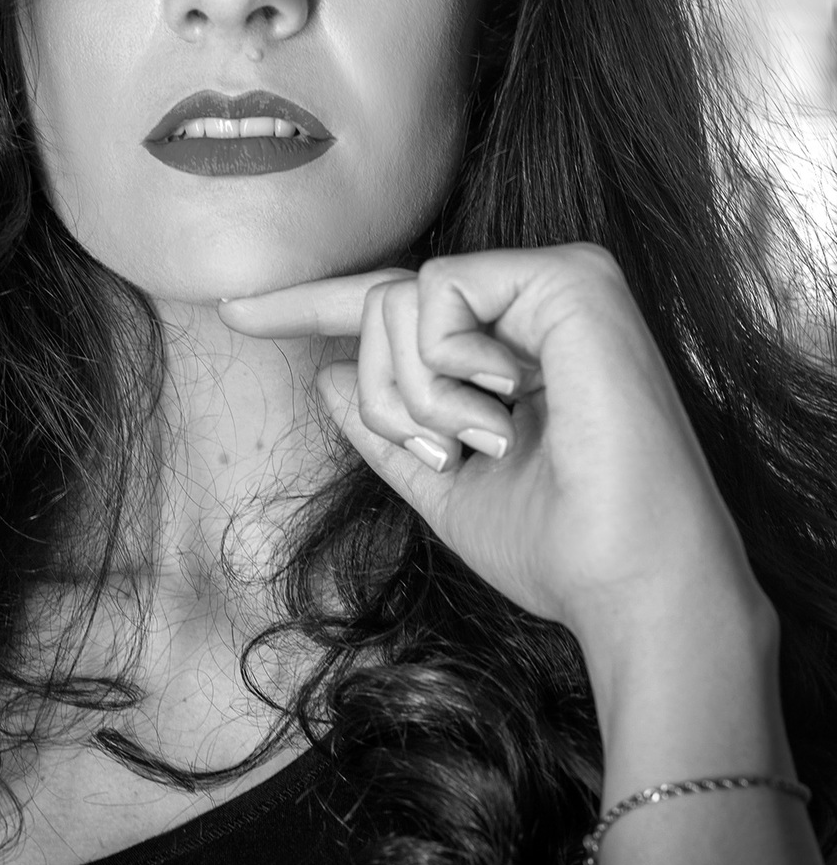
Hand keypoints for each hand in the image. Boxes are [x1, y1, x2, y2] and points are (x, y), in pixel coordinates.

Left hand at [218, 244, 766, 659]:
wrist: (632, 586)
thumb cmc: (557, 545)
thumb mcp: (444, 487)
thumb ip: (387, 429)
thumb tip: (326, 374)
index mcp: (514, 338)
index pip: (394, 306)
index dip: (309, 306)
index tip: (233, 313)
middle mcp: (536, 295)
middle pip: (382, 303)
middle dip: (387, 397)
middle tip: (450, 454)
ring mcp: (557, 278)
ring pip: (399, 297)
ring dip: (418, 395)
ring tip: (490, 441)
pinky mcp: (570, 277)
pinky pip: (435, 292)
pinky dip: (443, 370)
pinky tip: (506, 412)